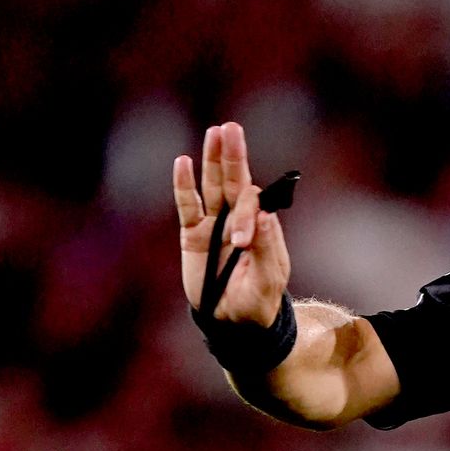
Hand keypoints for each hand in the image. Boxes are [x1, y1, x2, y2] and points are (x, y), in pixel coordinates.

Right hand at [173, 122, 289, 325]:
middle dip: (233, 156)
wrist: (234, 322)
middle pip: (235, 181)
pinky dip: (184, 186)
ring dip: (213, 160)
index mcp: (262, 228)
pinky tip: (182, 162)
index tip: (240, 242)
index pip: (253, 205)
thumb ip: (267, 250)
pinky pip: (187, 206)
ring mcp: (215, 225)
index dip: (247, 216)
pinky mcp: (193, 235)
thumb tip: (267, 217)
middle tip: (231, 128)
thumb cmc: (257, 302)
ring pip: (213, 186)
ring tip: (215, 132)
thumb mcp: (267, 281)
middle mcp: (239, 220)